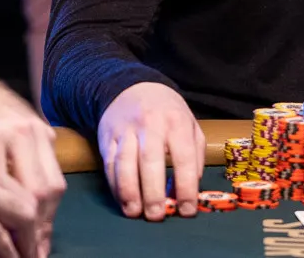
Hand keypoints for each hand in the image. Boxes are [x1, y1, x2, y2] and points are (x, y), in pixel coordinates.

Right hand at [0, 143, 37, 257]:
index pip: (14, 180)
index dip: (23, 204)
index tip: (24, 224)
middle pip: (27, 196)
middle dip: (33, 223)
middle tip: (33, 243)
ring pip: (23, 216)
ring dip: (27, 240)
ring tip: (28, 255)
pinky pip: (2, 239)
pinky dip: (8, 253)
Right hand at [97, 82, 203, 221]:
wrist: (132, 87)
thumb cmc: (167, 112)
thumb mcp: (190, 124)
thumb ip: (195, 154)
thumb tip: (193, 187)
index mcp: (176, 122)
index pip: (183, 157)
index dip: (186, 186)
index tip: (186, 210)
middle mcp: (150, 125)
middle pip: (150, 162)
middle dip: (153, 192)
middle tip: (157, 215)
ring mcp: (126, 130)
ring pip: (124, 163)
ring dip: (129, 192)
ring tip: (135, 212)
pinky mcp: (108, 137)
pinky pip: (109, 164)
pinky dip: (114, 185)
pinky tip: (122, 200)